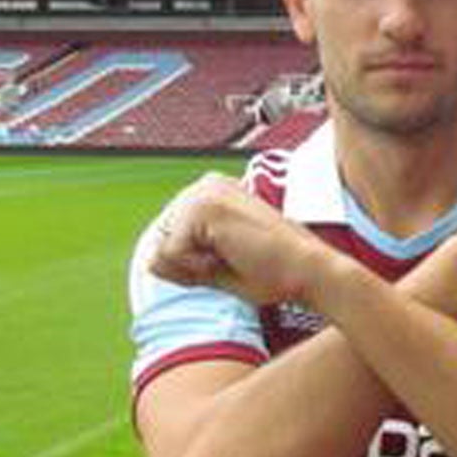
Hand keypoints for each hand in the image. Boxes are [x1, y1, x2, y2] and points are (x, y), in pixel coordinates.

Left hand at [148, 174, 332, 306]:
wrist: (307, 270)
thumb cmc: (274, 271)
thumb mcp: (217, 265)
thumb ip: (183, 261)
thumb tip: (149, 262)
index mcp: (212, 193)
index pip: (171, 240)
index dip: (195, 266)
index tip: (235, 260)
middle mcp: (205, 185)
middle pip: (163, 245)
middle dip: (191, 267)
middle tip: (235, 262)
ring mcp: (203, 193)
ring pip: (165, 252)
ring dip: (195, 268)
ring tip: (234, 259)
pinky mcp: (203, 208)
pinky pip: (171, 255)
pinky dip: (197, 269)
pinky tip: (230, 258)